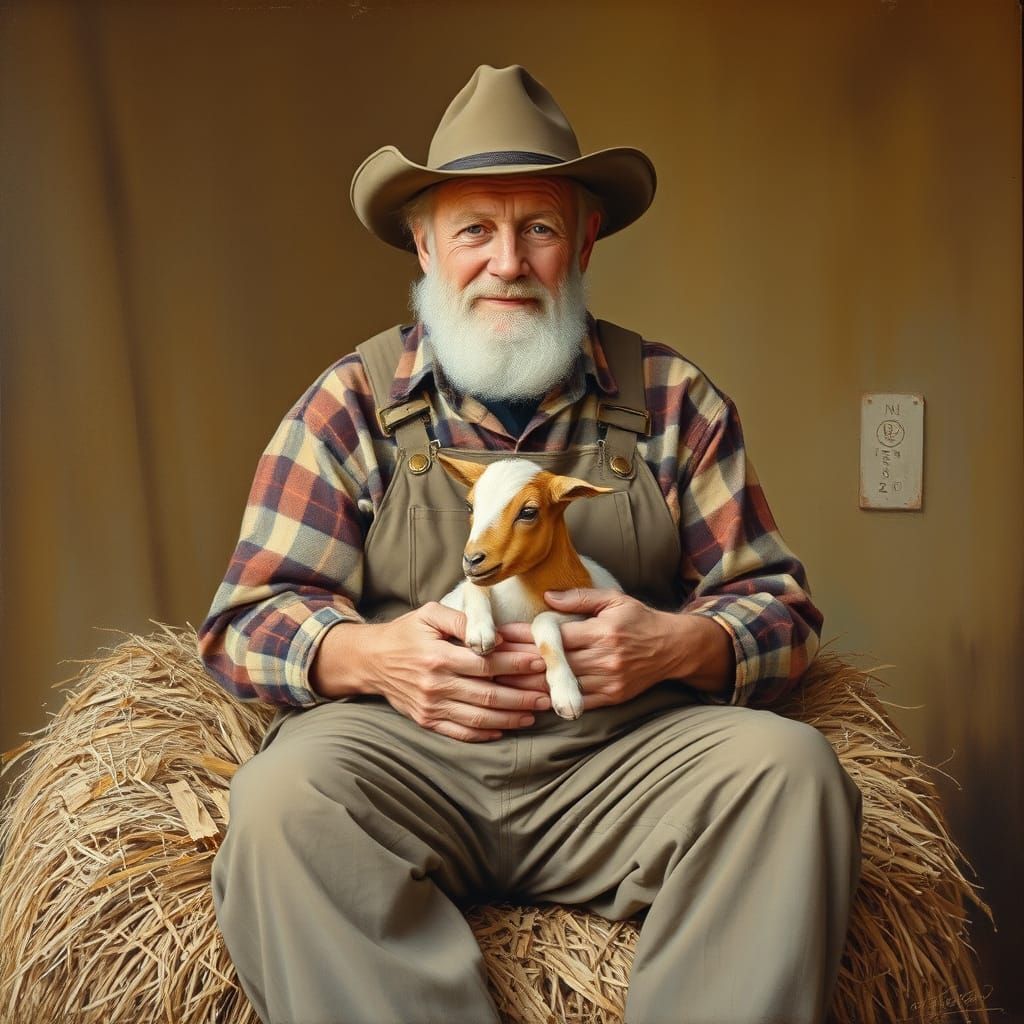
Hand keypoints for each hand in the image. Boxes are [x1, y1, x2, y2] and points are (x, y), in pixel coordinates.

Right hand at [311, 602, 551, 741]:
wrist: (371, 660)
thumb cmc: (406, 633)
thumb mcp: (430, 614)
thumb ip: (462, 620)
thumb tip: (495, 633)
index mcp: (438, 656)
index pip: (487, 663)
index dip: (517, 665)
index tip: (541, 662)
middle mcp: (435, 685)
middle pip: (489, 695)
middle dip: (523, 695)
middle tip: (548, 694)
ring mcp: (431, 707)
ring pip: (479, 718)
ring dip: (511, 718)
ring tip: (535, 712)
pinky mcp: (427, 721)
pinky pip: (460, 733)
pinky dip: (485, 734)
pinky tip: (505, 729)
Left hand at [497, 589, 734, 709]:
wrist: (673, 648)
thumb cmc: (639, 619)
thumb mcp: (612, 600)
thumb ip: (578, 598)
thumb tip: (547, 597)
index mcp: (601, 632)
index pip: (554, 636)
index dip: (525, 636)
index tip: (500, 635)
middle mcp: (604, 658)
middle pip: (552, 663)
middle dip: (519, 662)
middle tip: (490, 661)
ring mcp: (608, 681)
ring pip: (561, 685)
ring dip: (529, 685)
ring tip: (501, 682)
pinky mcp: (611, 698)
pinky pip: (576, 702)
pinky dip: (552, 700)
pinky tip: (530, 699)